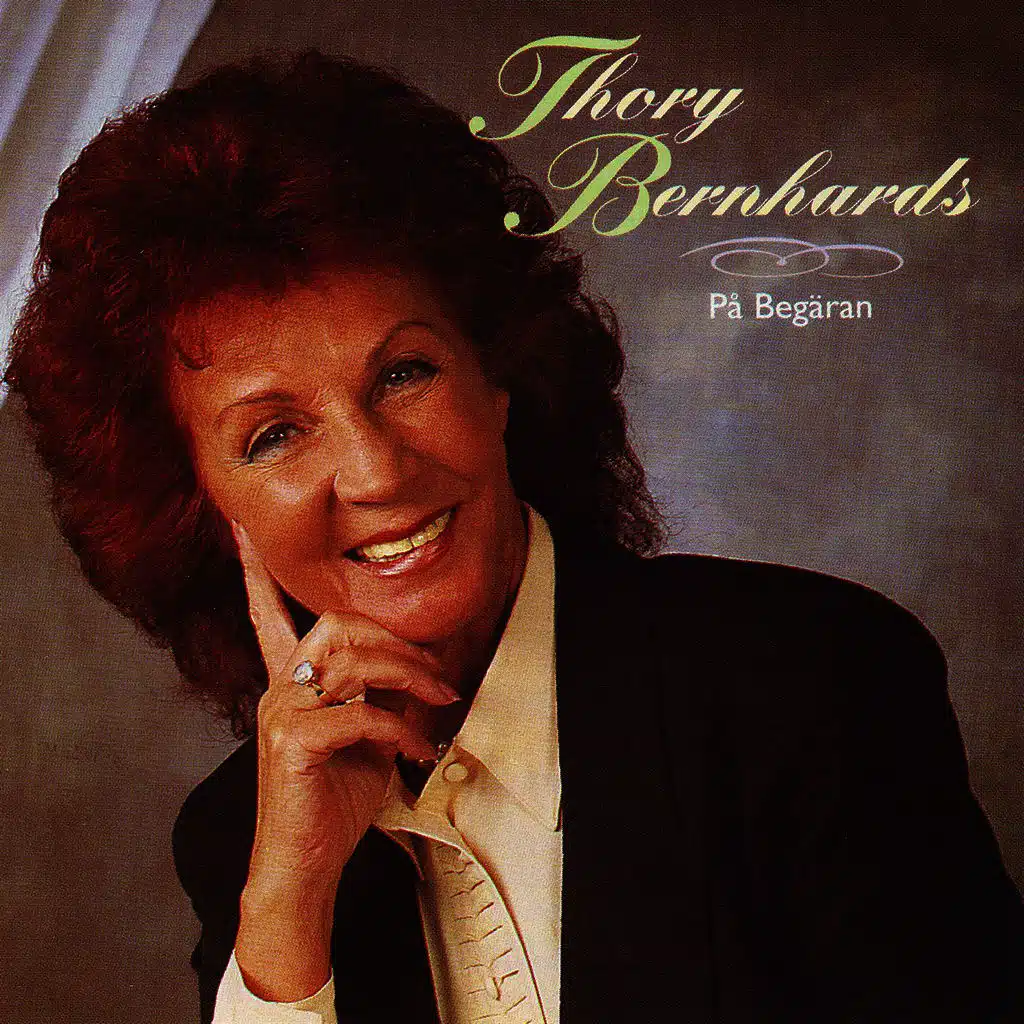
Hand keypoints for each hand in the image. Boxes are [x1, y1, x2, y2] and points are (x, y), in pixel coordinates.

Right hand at [231, 523, 457, 999]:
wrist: (304, 867)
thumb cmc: (332, 804)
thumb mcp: (367, 741)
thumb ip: (382, 699)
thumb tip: (422, 673)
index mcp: (290, 686)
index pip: (267, 617)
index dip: (256, 574)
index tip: (243, 532)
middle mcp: (278, 691)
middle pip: (333, 623)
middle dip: (395, 638)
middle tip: (438, 671)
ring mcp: (281, 714)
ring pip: (351, 660)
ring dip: (409, 676)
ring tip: (440, 702)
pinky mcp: (292, 742)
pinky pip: (359, 713)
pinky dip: (399, 728)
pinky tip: (416, 750)